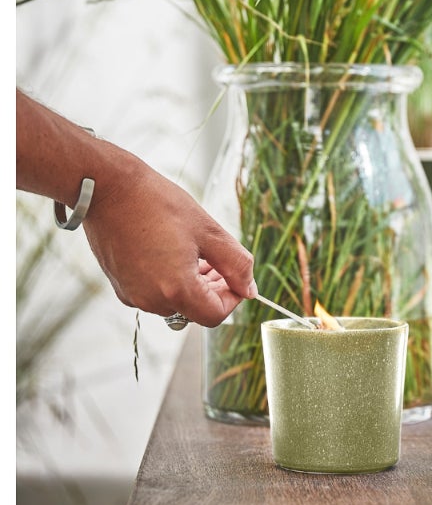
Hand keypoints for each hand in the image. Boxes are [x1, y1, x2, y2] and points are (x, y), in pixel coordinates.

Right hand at [82, 153, 255, 326]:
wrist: (108, 188)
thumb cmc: (156, 203)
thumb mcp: (208, 230)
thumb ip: (236, 263)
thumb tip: (249, 288)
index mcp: (176, 289)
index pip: (215, 315)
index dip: (233, 297)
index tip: (236, 276)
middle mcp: (151, 300)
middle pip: (195, 310)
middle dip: (214, 289)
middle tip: (218, 260)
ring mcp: (132, 295)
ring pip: (175, 302)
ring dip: (193, 284)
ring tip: (196, 252)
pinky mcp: (120, 285)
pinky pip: (154, 293)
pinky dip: (169, 280)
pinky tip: (172, 251)